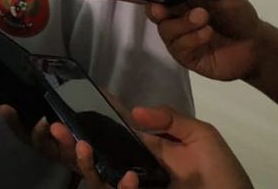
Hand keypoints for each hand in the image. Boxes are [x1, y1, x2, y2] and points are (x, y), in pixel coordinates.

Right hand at [71, 106, 250, 188]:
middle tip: (55, 127)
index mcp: (146, 148)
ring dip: (84, 163)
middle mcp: (133, 167)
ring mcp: (135, 187)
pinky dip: (117, 187)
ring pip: (96, 177)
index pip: (111, 128)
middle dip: (69, 142)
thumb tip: (133, 111)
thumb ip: (171, 119)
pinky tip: (128, 179)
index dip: (90, 114)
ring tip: (84, 147)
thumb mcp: (202, 137)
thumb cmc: (223, 175)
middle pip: (93, 154)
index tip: (70, 97)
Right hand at [147, 0, 264, 81]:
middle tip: (171, 8)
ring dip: (184, 23)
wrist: (254, 44)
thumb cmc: (236, 13)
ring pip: (165, 30)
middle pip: (153, 12)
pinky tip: (208, 34)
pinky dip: (192, 38)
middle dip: (159, 10)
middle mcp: (174, 18)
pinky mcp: (184, 56)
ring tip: (205, 19)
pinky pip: (178, 47)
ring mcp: (178, 38)